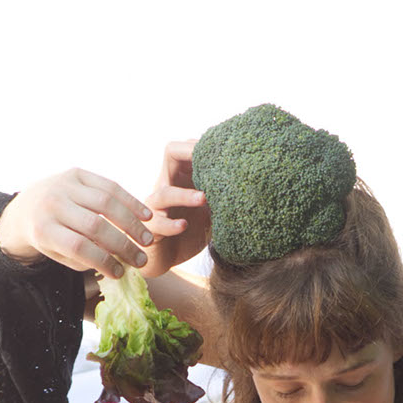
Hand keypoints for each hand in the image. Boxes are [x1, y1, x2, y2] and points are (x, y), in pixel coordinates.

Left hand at [0, 168, 151, 277]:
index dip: (103, 261)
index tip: (120, 273)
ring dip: (131, 223)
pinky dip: (130, 201)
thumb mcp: (59, 254)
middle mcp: (52, 204)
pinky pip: (109, 185)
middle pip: (95, 225)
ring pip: (106, 202)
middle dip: (123, 245)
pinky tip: (145, 216)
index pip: (78, 247)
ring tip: (147, 240)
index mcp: (43, 229)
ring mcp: (64, 185)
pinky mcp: (76, 173)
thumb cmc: (50, 238)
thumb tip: (119, 263)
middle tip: (141, 259)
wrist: (27, 206)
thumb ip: (85, 259)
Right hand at [143, 138, 210, 276]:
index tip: (223, 148)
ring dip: (184, 194)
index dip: (201, 144)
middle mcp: (167, 185)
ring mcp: (157, 207)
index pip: (187, 148)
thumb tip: (249, 191)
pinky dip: (171, 225)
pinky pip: (159, 223)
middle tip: (208, 160)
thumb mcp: (209, 211)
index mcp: (182, 177)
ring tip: (203, 198)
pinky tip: (184, 225)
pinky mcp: (153, 229)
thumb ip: (221, 198)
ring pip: (165, 193)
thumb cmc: (189, 230)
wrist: (167, 257)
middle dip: (188, 152)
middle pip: (170, 154)